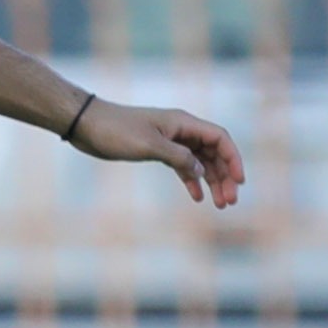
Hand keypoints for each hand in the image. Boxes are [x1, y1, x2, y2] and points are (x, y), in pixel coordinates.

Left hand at [72, 97, 244, 207]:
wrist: (88, 125)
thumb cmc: (117, 131)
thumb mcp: (150, 145)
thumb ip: (178, 158)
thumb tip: (201, 171)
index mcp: (183, 123)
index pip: (219, 138)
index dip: (233, 159)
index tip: (239, 181)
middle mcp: (181, 130)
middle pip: (213, 152)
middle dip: (225, 176)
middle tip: (230, 201)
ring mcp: (170, 140)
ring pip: (200, 161)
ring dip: (211, 181)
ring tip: (219, 204)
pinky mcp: (158, 150)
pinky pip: (182, 166)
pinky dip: (191, 180)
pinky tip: (197, 197)